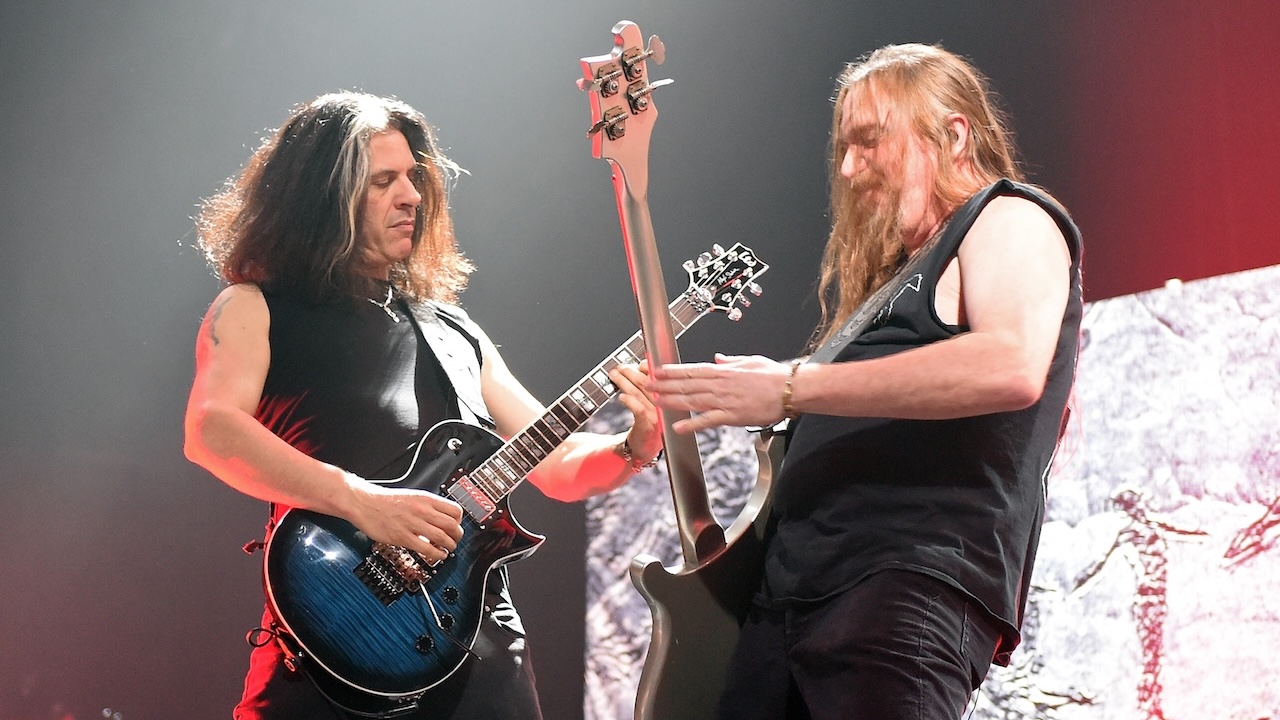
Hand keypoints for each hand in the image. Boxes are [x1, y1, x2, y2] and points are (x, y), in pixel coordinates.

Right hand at [344, 477, 464, 562]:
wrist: (364, 503)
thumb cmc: (385, 500)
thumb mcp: (412, 496)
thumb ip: (427, 506)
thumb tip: (440, 516)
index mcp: (426, 499)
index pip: (455, 510)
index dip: (460, 521)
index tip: (457, 526)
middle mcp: (422, 510)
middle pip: (452, 525)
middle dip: (458, 536)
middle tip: (456, 540)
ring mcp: (413, 524)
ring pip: (442, 537)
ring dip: (449, 546)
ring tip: (448, 549)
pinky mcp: (403, 537)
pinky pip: (426, 548)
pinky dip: (436, 554)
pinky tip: (438, 556)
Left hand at [609, 364, 662, 463]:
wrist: (643, 447)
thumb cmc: (646, 423)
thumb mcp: (650, 404)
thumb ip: (646, 388)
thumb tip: (636, 368)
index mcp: (667, 399)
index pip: (661, 379)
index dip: (649, 369)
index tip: (639, 363)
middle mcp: (664, 406)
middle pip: (648, 384)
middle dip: (632, 373)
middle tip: (621, 367)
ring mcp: (657, 416)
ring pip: (640, 394)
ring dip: (625, 383)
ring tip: (614, 376)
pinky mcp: (648, 425)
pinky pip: (639, 410)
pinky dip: (629, 401)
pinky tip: (621, 396)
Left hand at [650, 353, 792, 432]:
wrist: (790, 389)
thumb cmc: (774, 376)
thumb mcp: (750, 361)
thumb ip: (731, 361)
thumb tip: (718, 358)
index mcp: (724, 371)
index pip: (691, 369)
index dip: (672, 371)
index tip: (657, 370)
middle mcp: (720, 384)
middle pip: (686, 384)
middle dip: (664, 384)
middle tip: (647, 384)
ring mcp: (724, 400)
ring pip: (692, 400)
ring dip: (671, 400)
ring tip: (655, 400)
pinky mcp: (732, 416)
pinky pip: (707, 420)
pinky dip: (692, 423)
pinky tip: (678, 427)